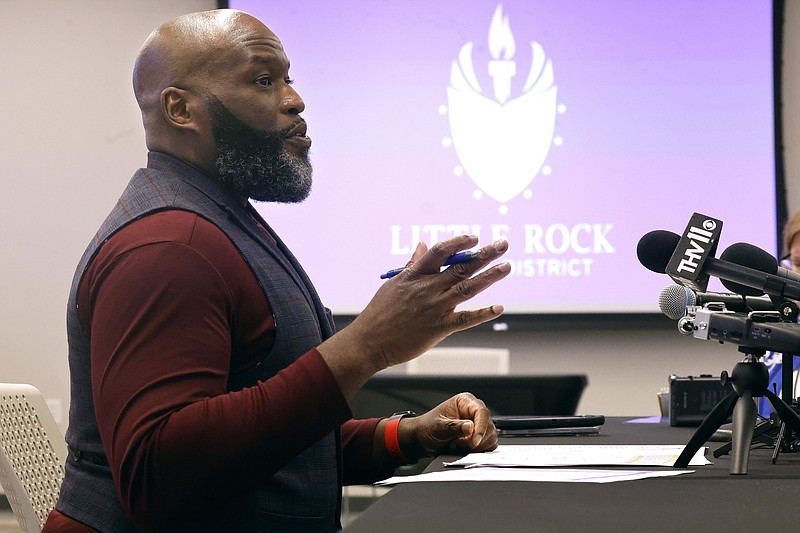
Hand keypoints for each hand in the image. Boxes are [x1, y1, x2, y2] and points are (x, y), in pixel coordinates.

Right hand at [319, 235, 509, 397]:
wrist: (370, 341)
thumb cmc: (380, 311)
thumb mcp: (395, 283)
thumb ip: (413, 264)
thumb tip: (422, 244)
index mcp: (416, 275)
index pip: (441, 251)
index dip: (459, 242)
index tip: (474, 237)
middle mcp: (428, 288)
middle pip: (461, 266)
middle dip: (485, 254)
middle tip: (503, 244)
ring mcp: (435, 308)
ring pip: (468, 288)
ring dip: (490, 276)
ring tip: (507, 266)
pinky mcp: (439, 328)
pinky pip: (465, 319)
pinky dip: (483, 313)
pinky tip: (498, 307)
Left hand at [400, 393, 497, 456]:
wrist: (423, 439)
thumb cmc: (428, 427)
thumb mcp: (437, 427)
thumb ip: (454, 427)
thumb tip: (470, 427)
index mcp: (465, 402)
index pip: (481, 412)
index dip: (480, 428)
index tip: (474, 441)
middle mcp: (474, 411)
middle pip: (489, 426)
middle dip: (475, 440)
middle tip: (457, 443)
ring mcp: (479, 424)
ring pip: (490, 437)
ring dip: (475, 446)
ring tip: (457, 444)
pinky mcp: (481, 437)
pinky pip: (489, 445)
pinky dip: (478, 450)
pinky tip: (463, 448)